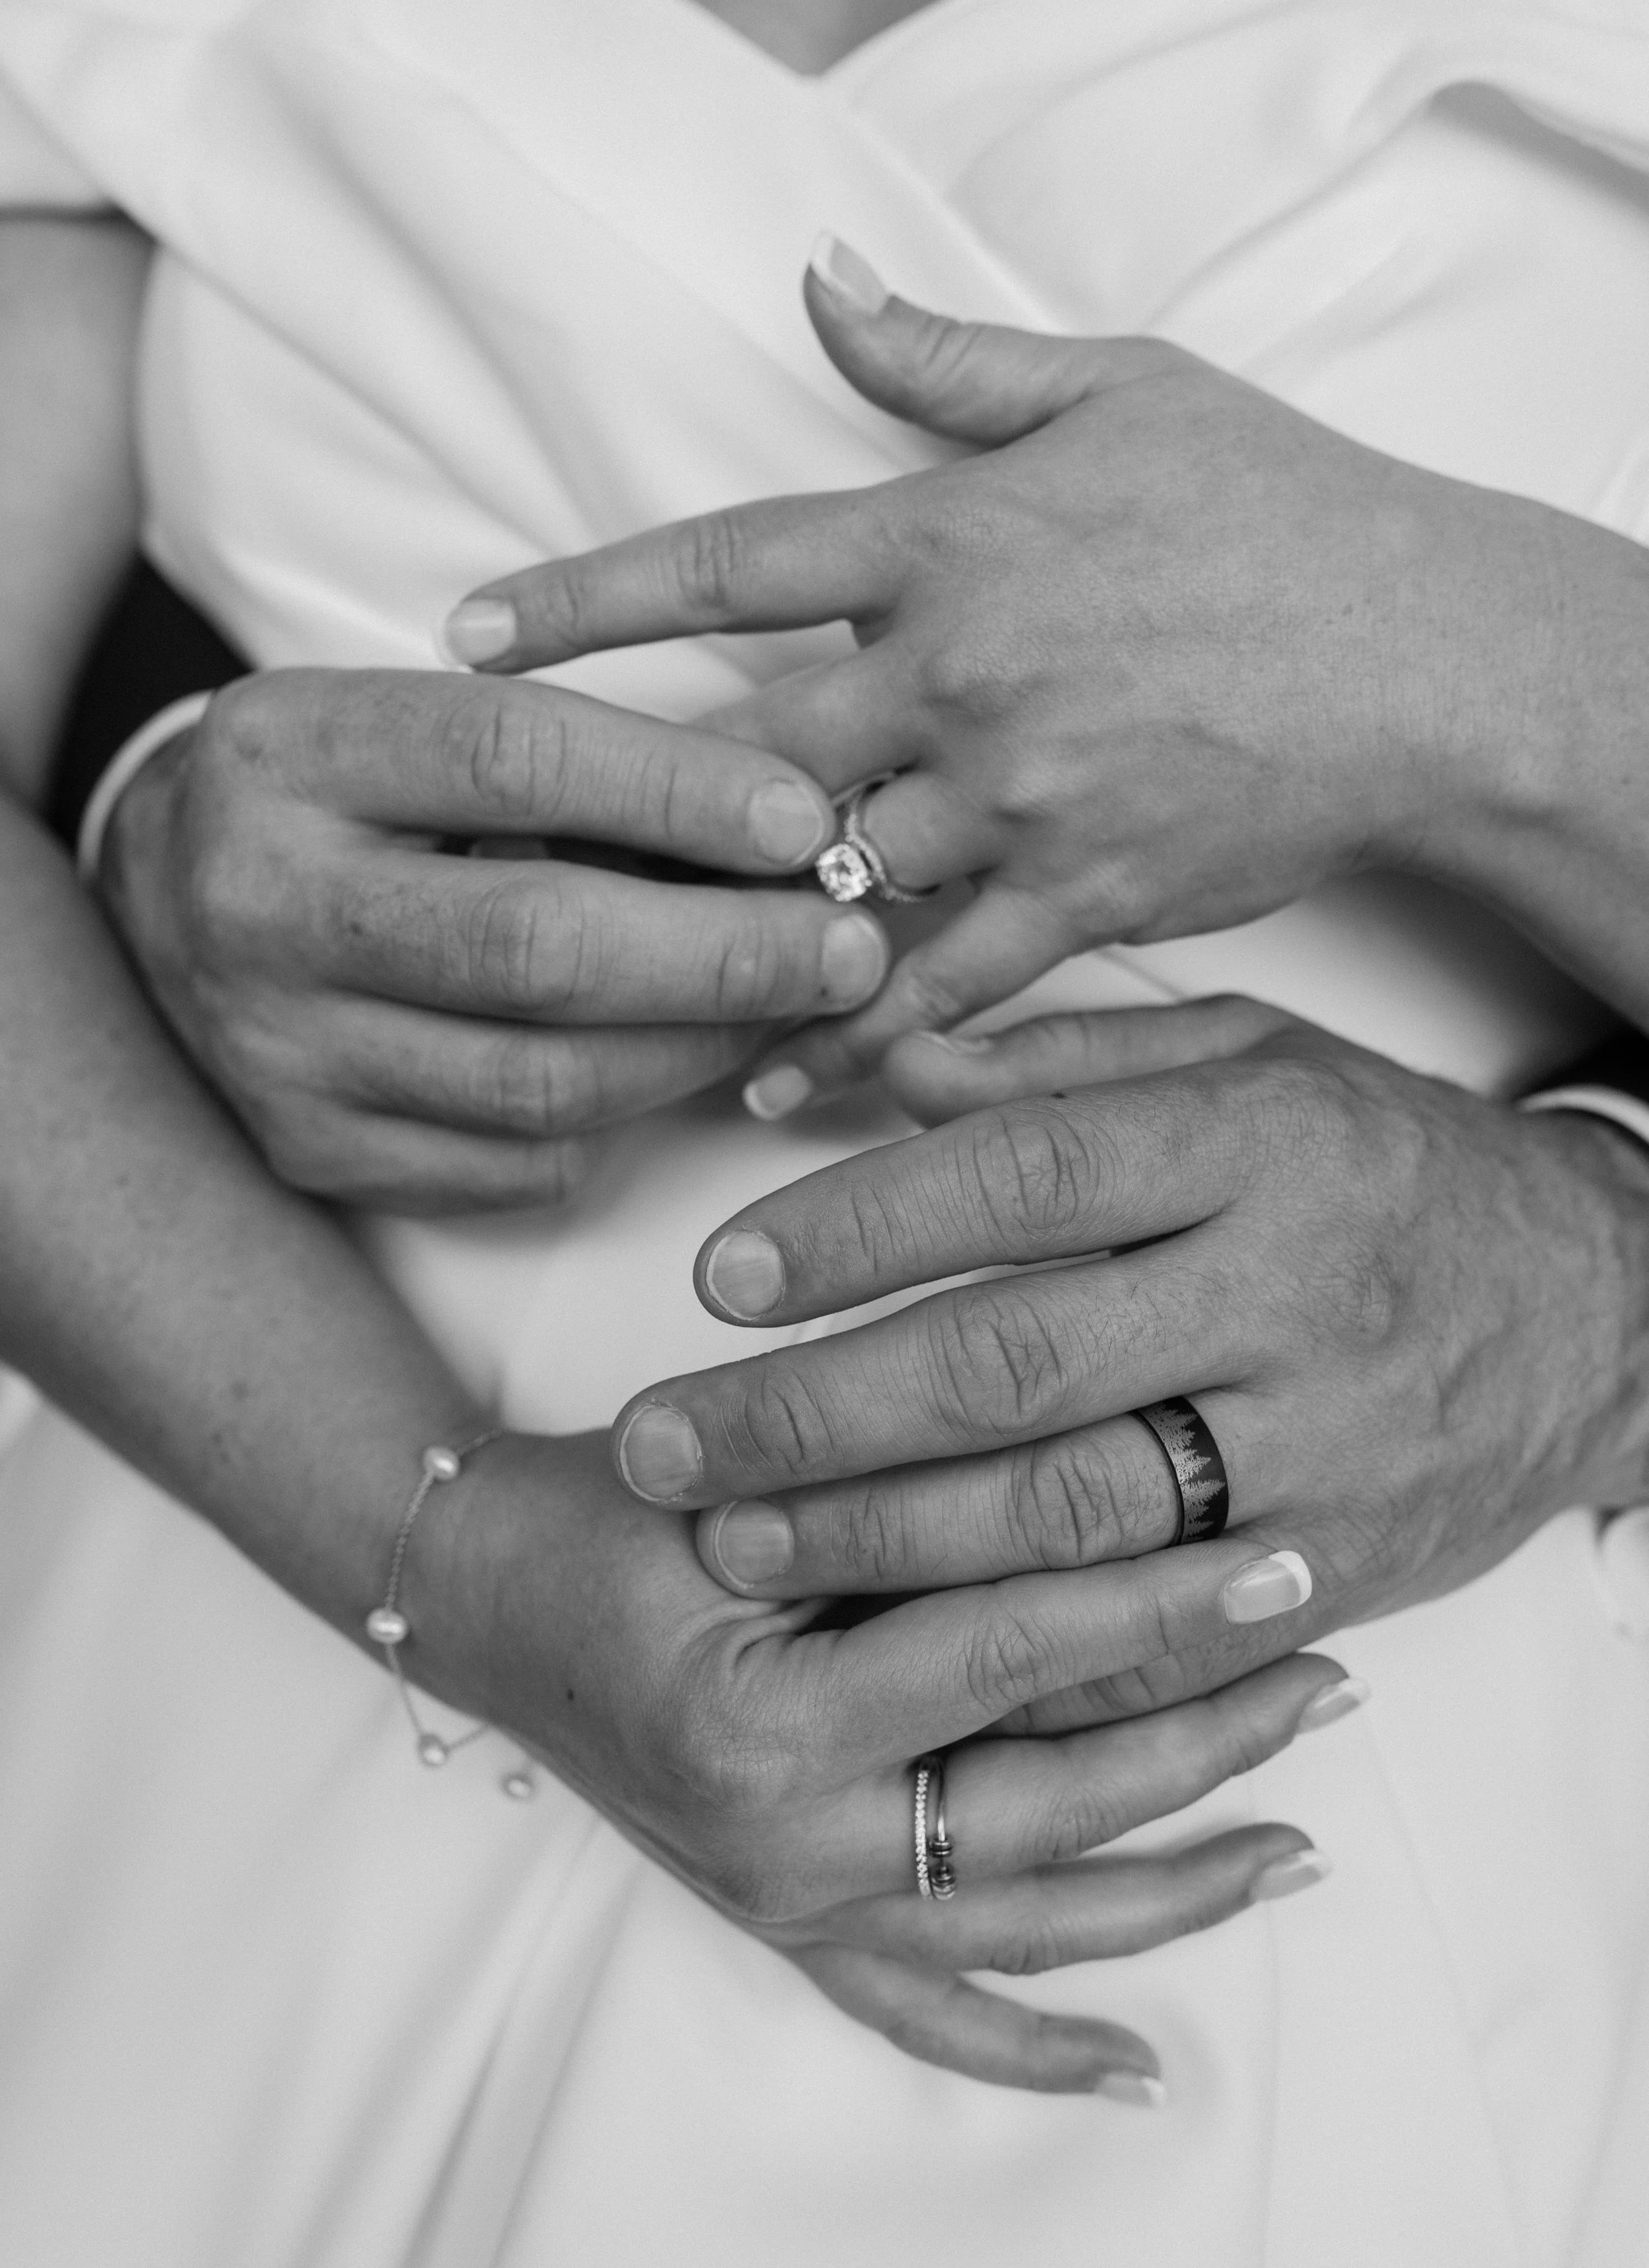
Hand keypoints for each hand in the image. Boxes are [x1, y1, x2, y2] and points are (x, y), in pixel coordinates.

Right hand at [98, 666, 887, 1209]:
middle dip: (728, 953)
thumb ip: (575, 763)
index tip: (807, 822)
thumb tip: (791, 827)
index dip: (680, 792)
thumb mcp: (417, 726)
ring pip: (543, 1083)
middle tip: (852, 947)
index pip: (512, 758)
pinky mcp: (314, 1154)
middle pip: (537, 945)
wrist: (161, 903)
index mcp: (286, 751)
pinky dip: (626, 1122)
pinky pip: (517, 1165)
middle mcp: (260, 905)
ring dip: (702, 1050)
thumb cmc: (346, 797)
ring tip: (795, 1009)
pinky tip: (686, 1068)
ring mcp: (280, 1050)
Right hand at [416, 1429, 1342, 2093]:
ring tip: (1305, 1846)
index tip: (1288, 1561)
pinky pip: (928, 2021)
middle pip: (1054, 1810)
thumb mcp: (746, 1484)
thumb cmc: (607, 1513)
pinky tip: (1141, 2073)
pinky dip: (1033, 2051)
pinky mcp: (787, 1930)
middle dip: (1210, 1741)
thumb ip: (902, 1509)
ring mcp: (790, 1907)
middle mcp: (787, 1847)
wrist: (483, 1594)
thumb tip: (1121, 1496)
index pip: (1017, 1662)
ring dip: (1174, 1889)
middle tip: (1331, 1675)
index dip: (1162, 1606)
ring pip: (1025, 1925)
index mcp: (766, 1728)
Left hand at [444, 239, 1618, 1104]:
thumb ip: (948, 360)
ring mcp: (1016, 796)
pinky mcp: (1080, 895)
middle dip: (641, 812)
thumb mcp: (1119, 390)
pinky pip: (941, 986)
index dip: (584, 598)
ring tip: (623, 995)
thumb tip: (820, 283)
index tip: (466, 634)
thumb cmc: (1275, 510)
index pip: (726, 563)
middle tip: (529, 859)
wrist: (1423, 652)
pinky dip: (856, 1043)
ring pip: (826, 886)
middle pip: (750, 755)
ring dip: (723, 942)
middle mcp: (959, 673)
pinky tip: (780, 1086)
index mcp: (948, 538)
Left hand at [608, 997, 1648, 1731]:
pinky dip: (1015, 1648)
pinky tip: (889, 1645)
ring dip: (880, 1544)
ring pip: (1069, 1515)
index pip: (1029, 1174)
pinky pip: (1156, 1630)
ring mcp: (1323, 1447)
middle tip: (665, 1445)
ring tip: (737, 1544)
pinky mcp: (1341, 1565)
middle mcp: (1291, 1294)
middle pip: (1017, 1365)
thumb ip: (1074, 1066)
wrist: (1604, 1310)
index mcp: (1262, 1143)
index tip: (719, 1274)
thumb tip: (886, 1073)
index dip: (858, 1228)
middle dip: (816, 1417)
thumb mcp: (1258, 1063)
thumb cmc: (1391, 1169)